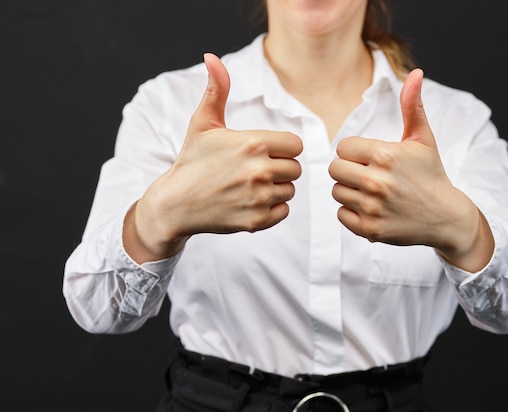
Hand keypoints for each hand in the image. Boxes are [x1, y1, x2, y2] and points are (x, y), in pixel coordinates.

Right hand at [125, 53, 302, 261]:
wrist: (174, 205)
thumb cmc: (191, 161)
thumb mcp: (202, 123)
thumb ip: (217, 90)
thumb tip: (211, 56)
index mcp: (252, 143)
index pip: (295, 145)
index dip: (281, 147)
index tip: (262, 151)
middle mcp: (259, 171)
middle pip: (295, 168)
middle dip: (279, 168)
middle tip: (254, 170)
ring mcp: (259, 198)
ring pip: (290, 189)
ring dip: (276, 188)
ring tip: (250, 186)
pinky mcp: (258, 221)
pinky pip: (284, 210)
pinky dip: (272, 208)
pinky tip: (250, 202)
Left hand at [328, 68, 492, 269]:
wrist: (447, 217)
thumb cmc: (431, 174)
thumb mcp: (423, 139)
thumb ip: (412, 106)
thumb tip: (415, 73)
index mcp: (385, 155)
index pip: (342, 148)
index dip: (355, 152)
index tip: (371, 158)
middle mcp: (376, 182)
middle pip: (335, 169)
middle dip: (349, 170)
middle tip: (368, 174)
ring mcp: (372, 208)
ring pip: (337, 191)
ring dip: (350, 190)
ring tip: (371, 191)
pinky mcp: (369, 229)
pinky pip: (341, 214)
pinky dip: (352, 212)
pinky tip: (371, 208)